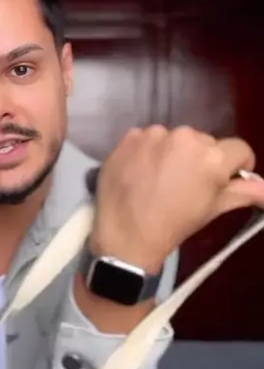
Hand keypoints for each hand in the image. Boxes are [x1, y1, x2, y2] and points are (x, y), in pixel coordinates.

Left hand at [90, 125, 263, 271]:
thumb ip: (244, 193)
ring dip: (173, 153)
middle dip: (201, 159)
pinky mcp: (131, 136)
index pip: (239, 149)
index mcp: (213, 157)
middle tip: (186, 184)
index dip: (236, 166)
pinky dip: (147, 151)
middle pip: (205, 142)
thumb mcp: (213, 209)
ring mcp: (156, 134)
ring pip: (175, 138)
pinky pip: (148, 138)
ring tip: (160, 178)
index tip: (224, 180)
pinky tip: (140, 172)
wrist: (125, 234)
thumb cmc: (175, 224)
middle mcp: (187, 137)